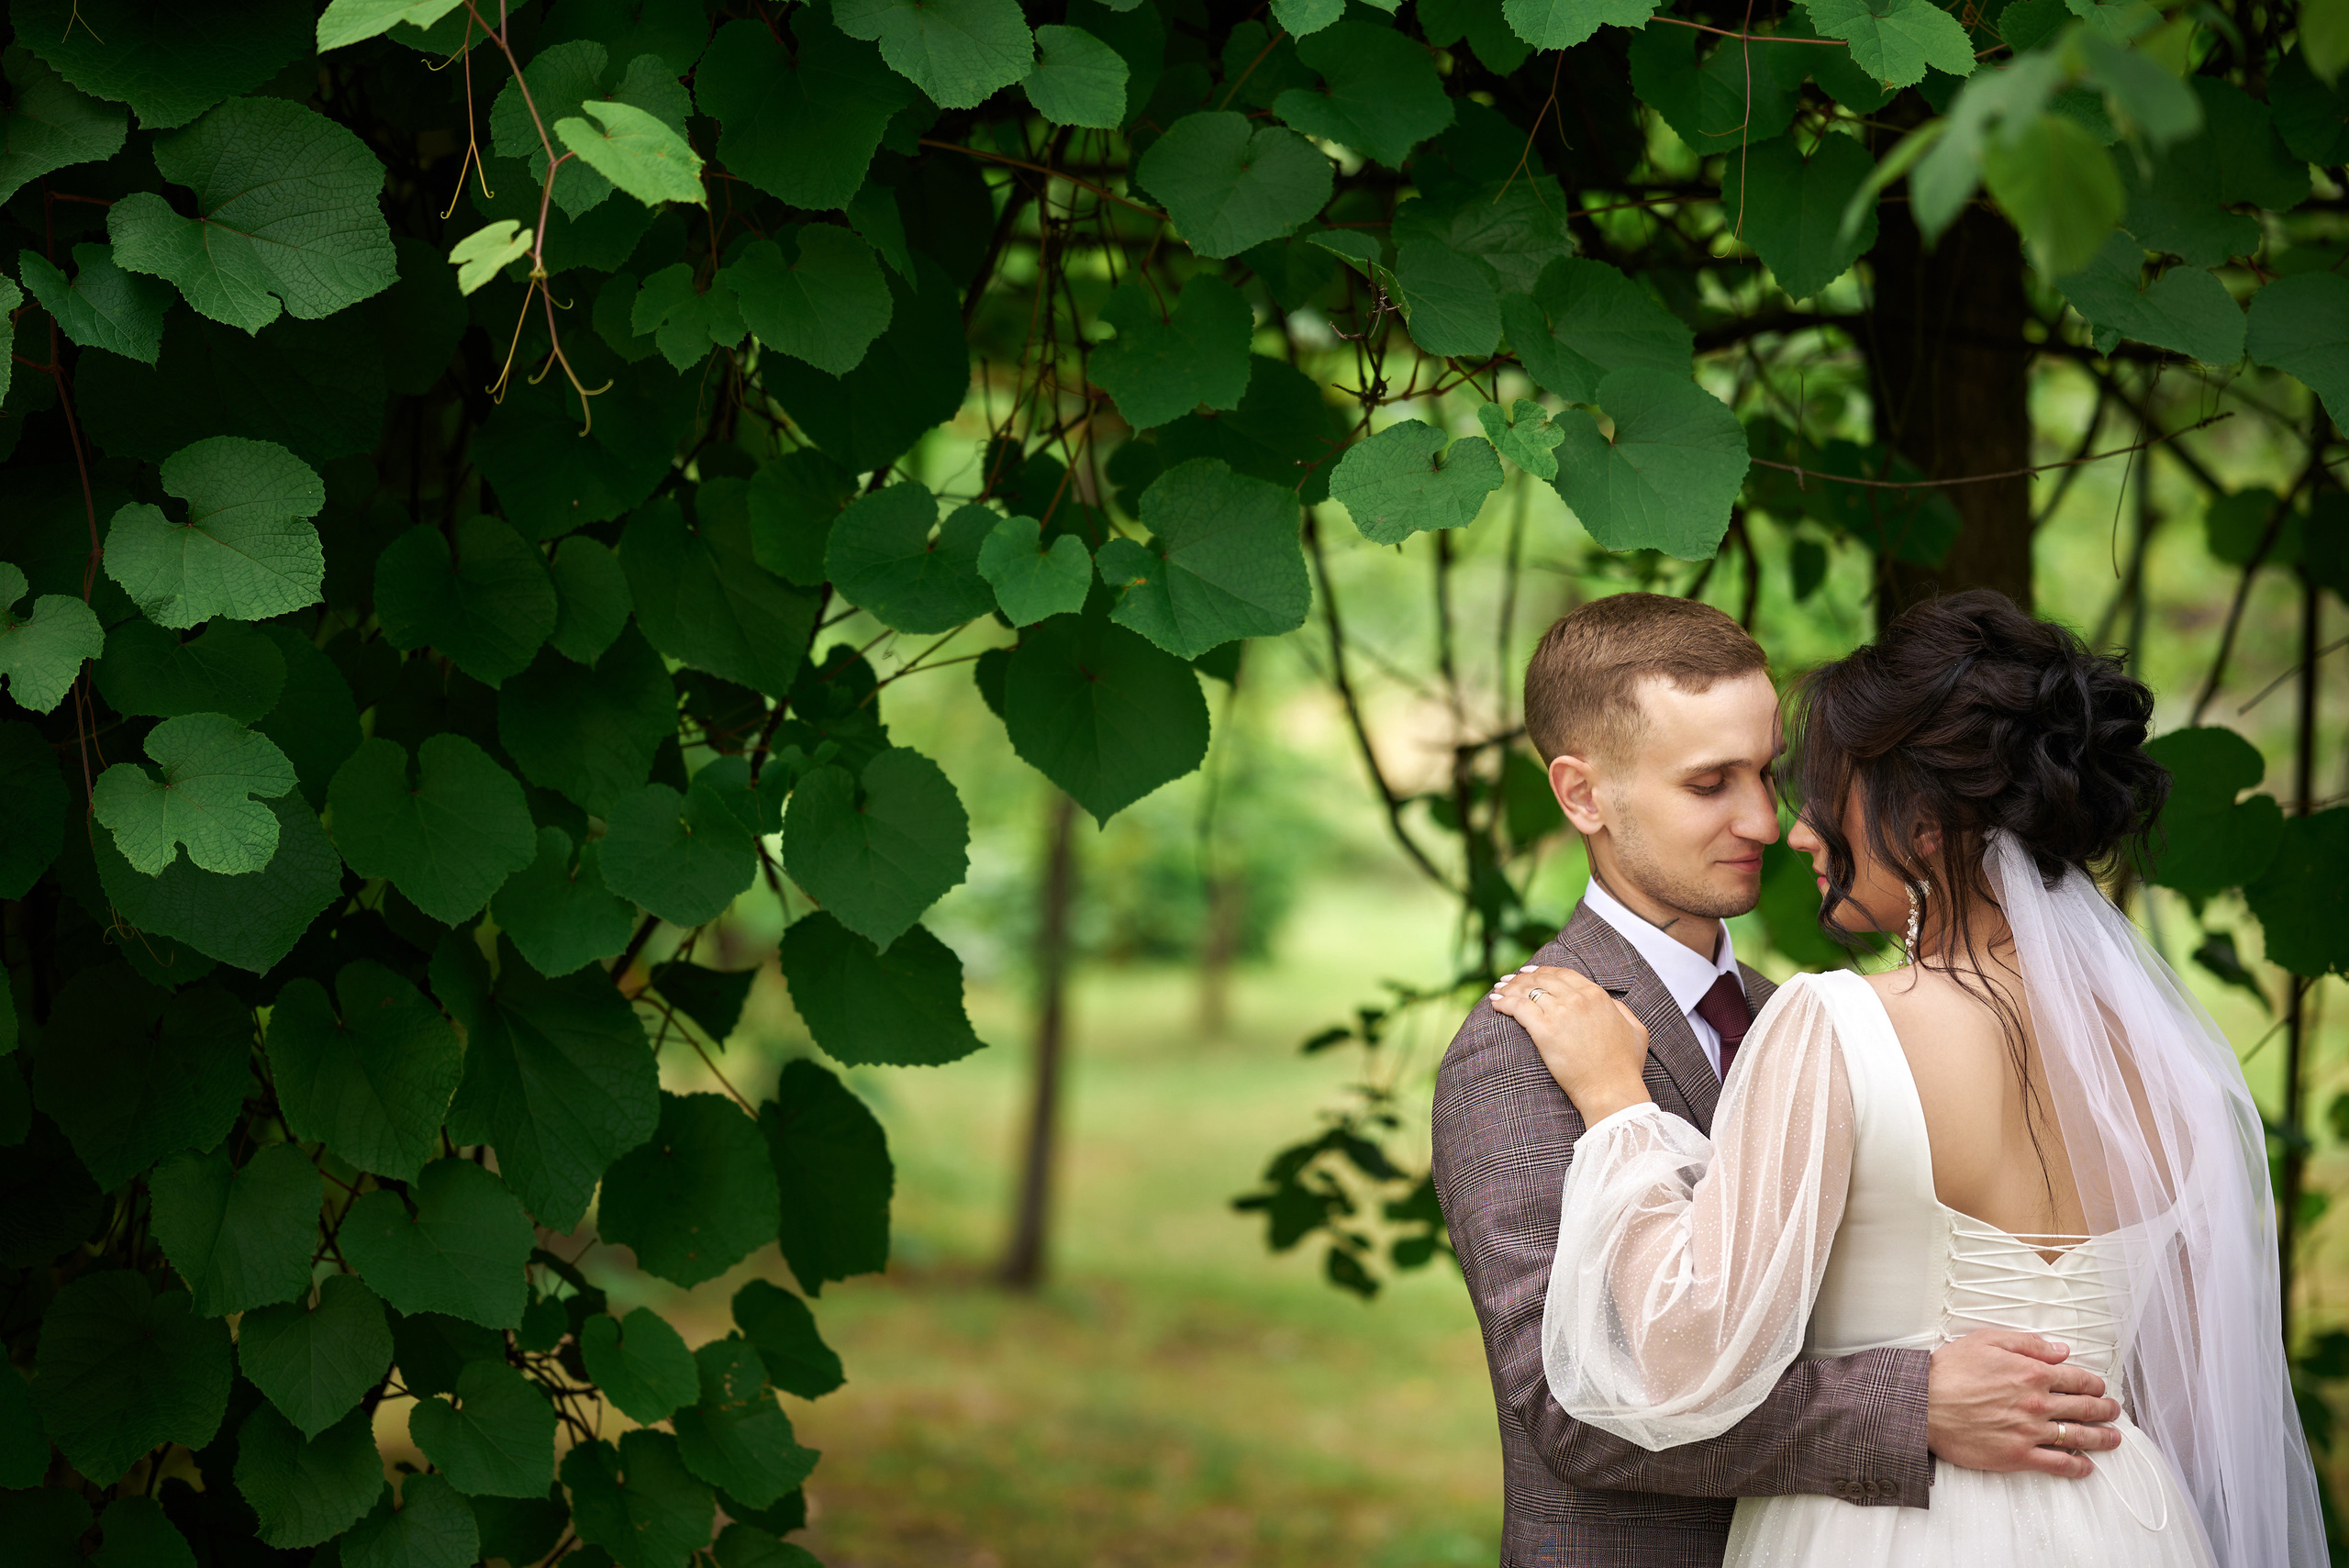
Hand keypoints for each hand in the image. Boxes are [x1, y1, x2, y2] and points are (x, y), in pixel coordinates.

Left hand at [1489, 965, 1653, 1123]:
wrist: (1612, 1090)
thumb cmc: (1625, 1067)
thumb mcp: (1635, 1030)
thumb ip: (1621, 1010)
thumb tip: (1609, 1002)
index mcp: (1597, 996)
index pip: (1563, 974)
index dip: (1543, 971)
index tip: (1530, 972)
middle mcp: (1577, 999)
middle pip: (1542, 979)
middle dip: (1522, 977)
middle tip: (1508, 980)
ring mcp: (1560, 1013)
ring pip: (1527, 991)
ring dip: (1509, 988)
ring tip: (1498, 990)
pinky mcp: (1544, 1031)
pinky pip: (1518, 1008)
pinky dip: (1503, 1002)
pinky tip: (1494, 1003)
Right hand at [1926, 1328, 2121, 1478]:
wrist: (1923, 1404)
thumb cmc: (1950, 1370)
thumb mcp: (1986, 1340)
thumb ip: (2028, 1343)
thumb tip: (2061, 1351)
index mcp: (2031, 1372)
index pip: (2077, 1379)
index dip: (2094, 1384)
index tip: (2100, 1388)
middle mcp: (2037, 1403)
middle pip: (2084, 1408)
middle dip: (2105, 1410)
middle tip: (2113, 1412)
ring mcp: (2030, 1432)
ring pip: (2078, 1436)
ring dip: (2101, 1438)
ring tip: (2113, 1438)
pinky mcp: (2018, 1455)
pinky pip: (2058, 1464)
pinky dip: (2077, 1466)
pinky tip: (2087, 1466)